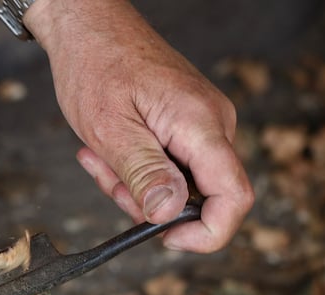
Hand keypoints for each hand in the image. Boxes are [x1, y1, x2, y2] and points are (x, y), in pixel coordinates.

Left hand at [25, 0, 253, 251]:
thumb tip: (170, 216)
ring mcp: (201, 126)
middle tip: (108, 177)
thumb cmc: (96, 66)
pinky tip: (105, 150)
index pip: (234, 198)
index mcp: (202, 126)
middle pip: (198, 198)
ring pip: (176, 185)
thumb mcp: (111, 129)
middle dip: (147, 203)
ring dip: (133, 184)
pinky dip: (134, 168)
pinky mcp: (185, 126)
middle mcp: (213, 126)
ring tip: (99, 154)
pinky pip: (166, 166)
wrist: (89, 25)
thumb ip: (144, 174)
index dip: (206, 234)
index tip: (164, 239)